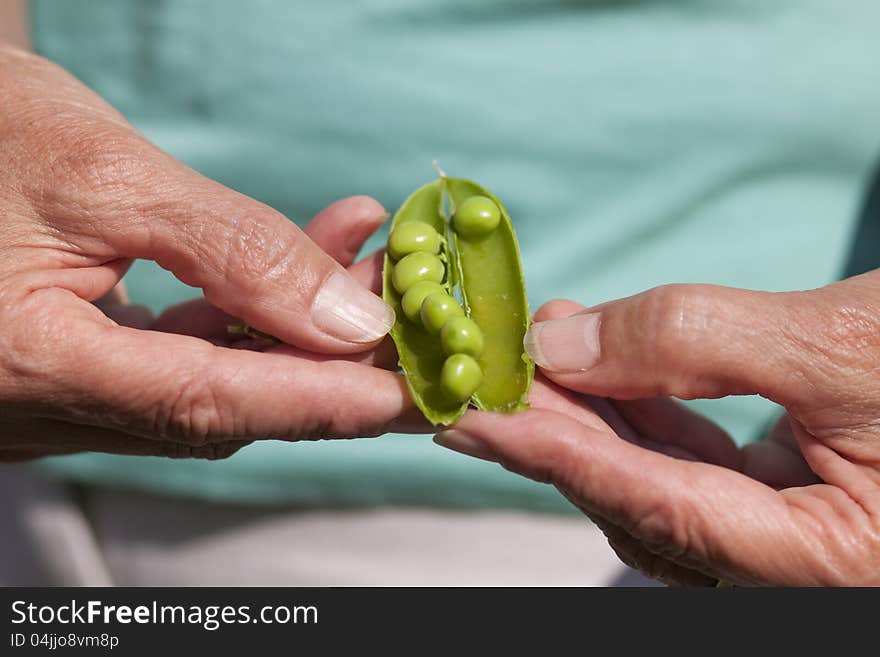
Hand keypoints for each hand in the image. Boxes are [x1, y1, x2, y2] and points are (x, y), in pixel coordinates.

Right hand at [0, 45, 418, 460]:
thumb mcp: (105, 174)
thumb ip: (233, 252)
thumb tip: (348, 323)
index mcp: (26, 365)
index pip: (207, 404)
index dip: (321, 402)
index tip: (413, 393)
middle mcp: (37, 407)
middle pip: (221, 405)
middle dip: (328, 367)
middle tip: (415, 324)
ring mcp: (54, 399)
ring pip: (210, 385)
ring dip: (299, 333)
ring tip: (371, 267)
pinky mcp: (74, 373)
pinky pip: (180, 359)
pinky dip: (249, 318)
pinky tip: (304, 267)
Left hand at [435, 278, 879, 585]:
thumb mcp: (839, 343)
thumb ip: (697, 342)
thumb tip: (565, 343)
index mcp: (825, 565)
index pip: (652, 504)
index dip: (551, 453)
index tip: (468, 414)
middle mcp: (796, 567)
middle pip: (638, 498)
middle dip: (558, 430)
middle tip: (487, 370)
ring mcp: (789, 535)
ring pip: (655, 481)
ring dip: (591, 415)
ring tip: (538, 348)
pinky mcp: (785, 495)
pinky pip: (691, 462)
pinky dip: (640, 410)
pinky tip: (602, 361)